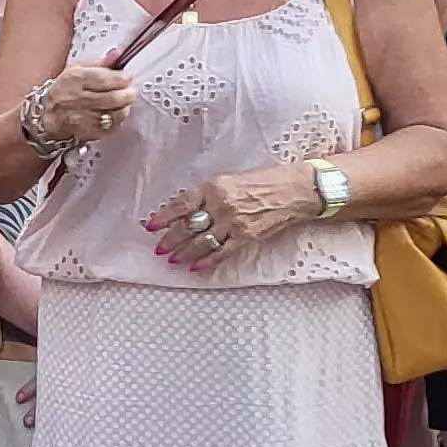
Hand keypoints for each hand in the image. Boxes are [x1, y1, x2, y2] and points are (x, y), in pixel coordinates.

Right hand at [32, 64, 134, 146]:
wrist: (47, 115)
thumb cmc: (64, 90)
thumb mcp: (77, 70)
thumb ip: (99, 62)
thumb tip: (117, 54)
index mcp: (73, 79)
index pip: (104, 78)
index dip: (120, 78)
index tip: (126, 78)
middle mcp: (75, 99)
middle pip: (112, 97)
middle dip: (127, 94)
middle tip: (130, 91)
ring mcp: (80, 118)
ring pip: (114, 114)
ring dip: (124, 107)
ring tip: (124, 102)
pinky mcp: (86, 131)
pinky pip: (110, 127)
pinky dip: (118, 120)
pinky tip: (115, 114)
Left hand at [149, 165, 316, 268]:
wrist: (296, 190)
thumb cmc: (265, 180)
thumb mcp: (231, 179)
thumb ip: (209, 194)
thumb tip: (187, 209)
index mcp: (213, 187)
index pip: (181, 204)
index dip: (163, 216)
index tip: (150, 226)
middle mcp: (220, 205)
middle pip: (187, 226)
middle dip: (170, 239)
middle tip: (158, 249)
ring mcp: (233, 223)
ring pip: (201, 242)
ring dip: (185, 252)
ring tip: (173, 259)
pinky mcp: (246, 237)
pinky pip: (222, 252)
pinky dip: (207, 261)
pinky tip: (196, 267)